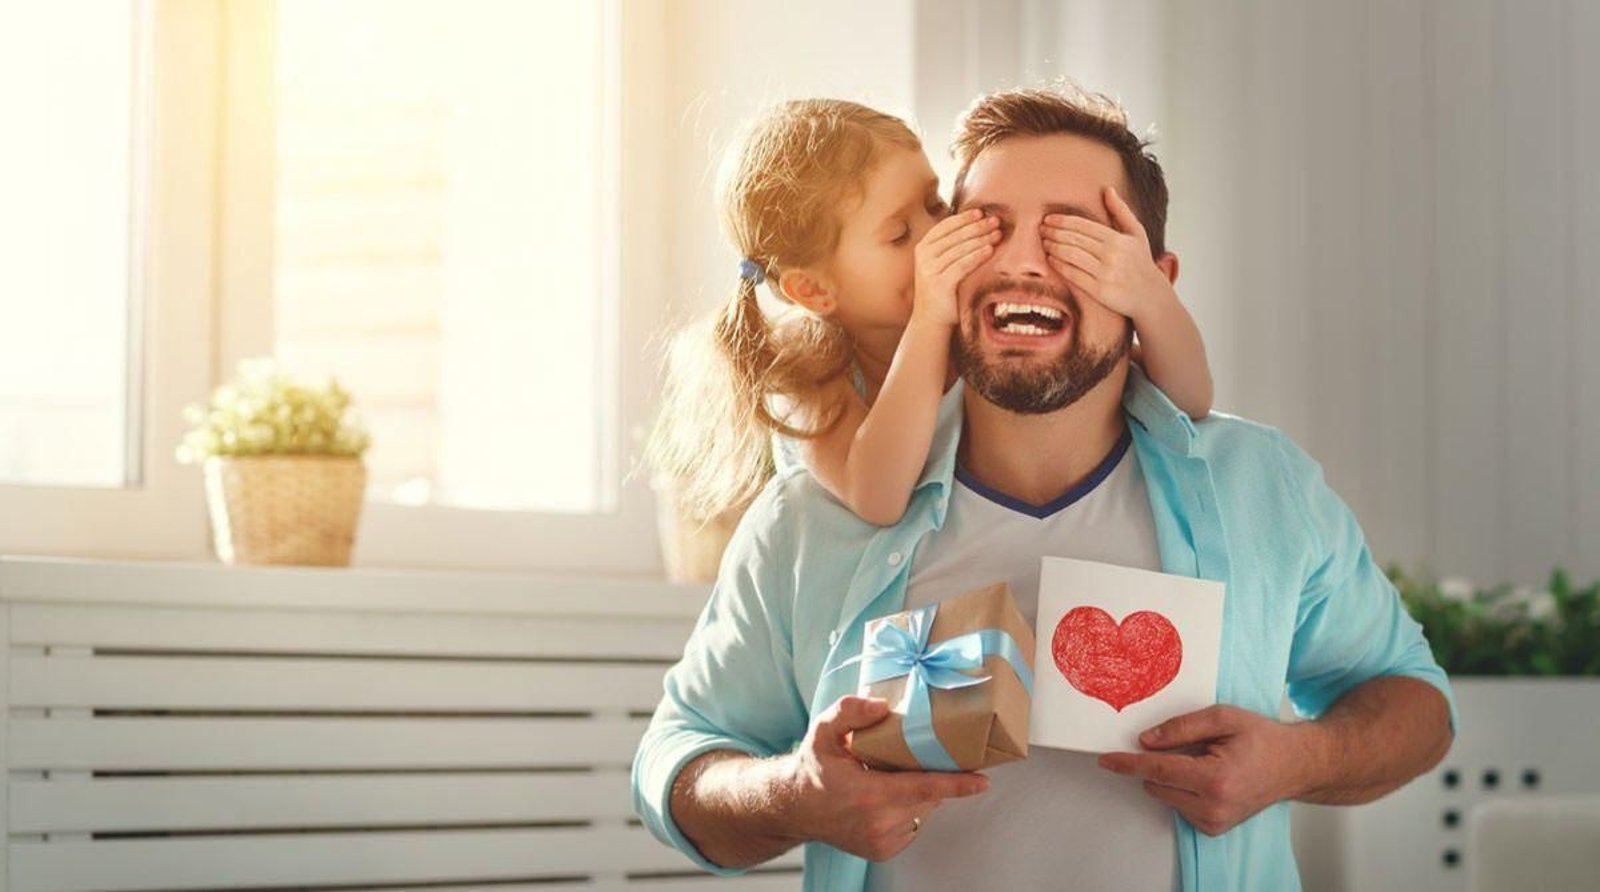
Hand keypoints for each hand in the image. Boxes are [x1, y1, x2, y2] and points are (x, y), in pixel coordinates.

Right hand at [779, 695, 990, 861]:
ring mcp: (882, 841)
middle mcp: (878, 822)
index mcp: (869, 794)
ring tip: (892, 777)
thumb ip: (849, 712)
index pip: (924, 788)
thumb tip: (882, 706)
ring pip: (923, 810)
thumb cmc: (813, 768)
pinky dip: (909, 808)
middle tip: (915, 757)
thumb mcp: (823, 731)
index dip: (956, 784)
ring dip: (919, 792)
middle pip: (928, 796)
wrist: (795, 809)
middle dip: (931, 775)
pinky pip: (913, 824)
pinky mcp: (883, 851)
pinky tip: (887, 797)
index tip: (982, 780)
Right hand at [913, 208, 999, 327]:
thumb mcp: (942, 265)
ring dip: (981, 239)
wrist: (930, 321)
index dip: (963, 218)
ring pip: (959, 249)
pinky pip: (962, 265)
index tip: (981, 212)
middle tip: (995, 220)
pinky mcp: (939, 283)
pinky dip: (977, 256)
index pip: (945, 226)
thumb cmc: (942, 291)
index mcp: (923, 248)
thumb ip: (952, 247)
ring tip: (998, 234)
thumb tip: (976, 225)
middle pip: (954, 236)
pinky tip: (990, 250)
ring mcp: (929, 270)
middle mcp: (924, 256)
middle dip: (977, 226)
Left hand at [1039, 186, 1176, 325]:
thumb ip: (1121, 211)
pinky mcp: (1099, 290)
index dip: (1063, 221)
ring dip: (1053, 247)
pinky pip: (1073, 274)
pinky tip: (1051, 260)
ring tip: (1044, 243)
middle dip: (1054, 232)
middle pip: (1074, 239)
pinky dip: (1059, 265)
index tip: (1049, 219)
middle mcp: (1111, 255)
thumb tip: (1108, 189)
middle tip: (1040, 229)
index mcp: (1118, 239)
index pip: (1083, 225)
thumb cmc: (1140, 262)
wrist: (1150, 295)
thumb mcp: (1136, 233)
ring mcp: (1105, 273)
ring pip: (1071, 255)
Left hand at [1096, 704, 1316, 836]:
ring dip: (1173, 776)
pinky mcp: (1213, 828)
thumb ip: (1180, 728)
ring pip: (1164, 794)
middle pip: (1156, 783)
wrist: (1294, 765)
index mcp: (1214, 779)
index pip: (1157, 770)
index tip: (1105, 759)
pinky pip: (1179, 804)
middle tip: (1192, 746)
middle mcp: (1212, 807)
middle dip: (1159, 762)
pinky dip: (1184, 788)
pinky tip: (1209, 776)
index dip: (1128, 763)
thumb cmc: (1262, 739)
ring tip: (1207, 761)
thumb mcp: (1223, 718)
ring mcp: (1214, 822)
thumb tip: (1146, 740)